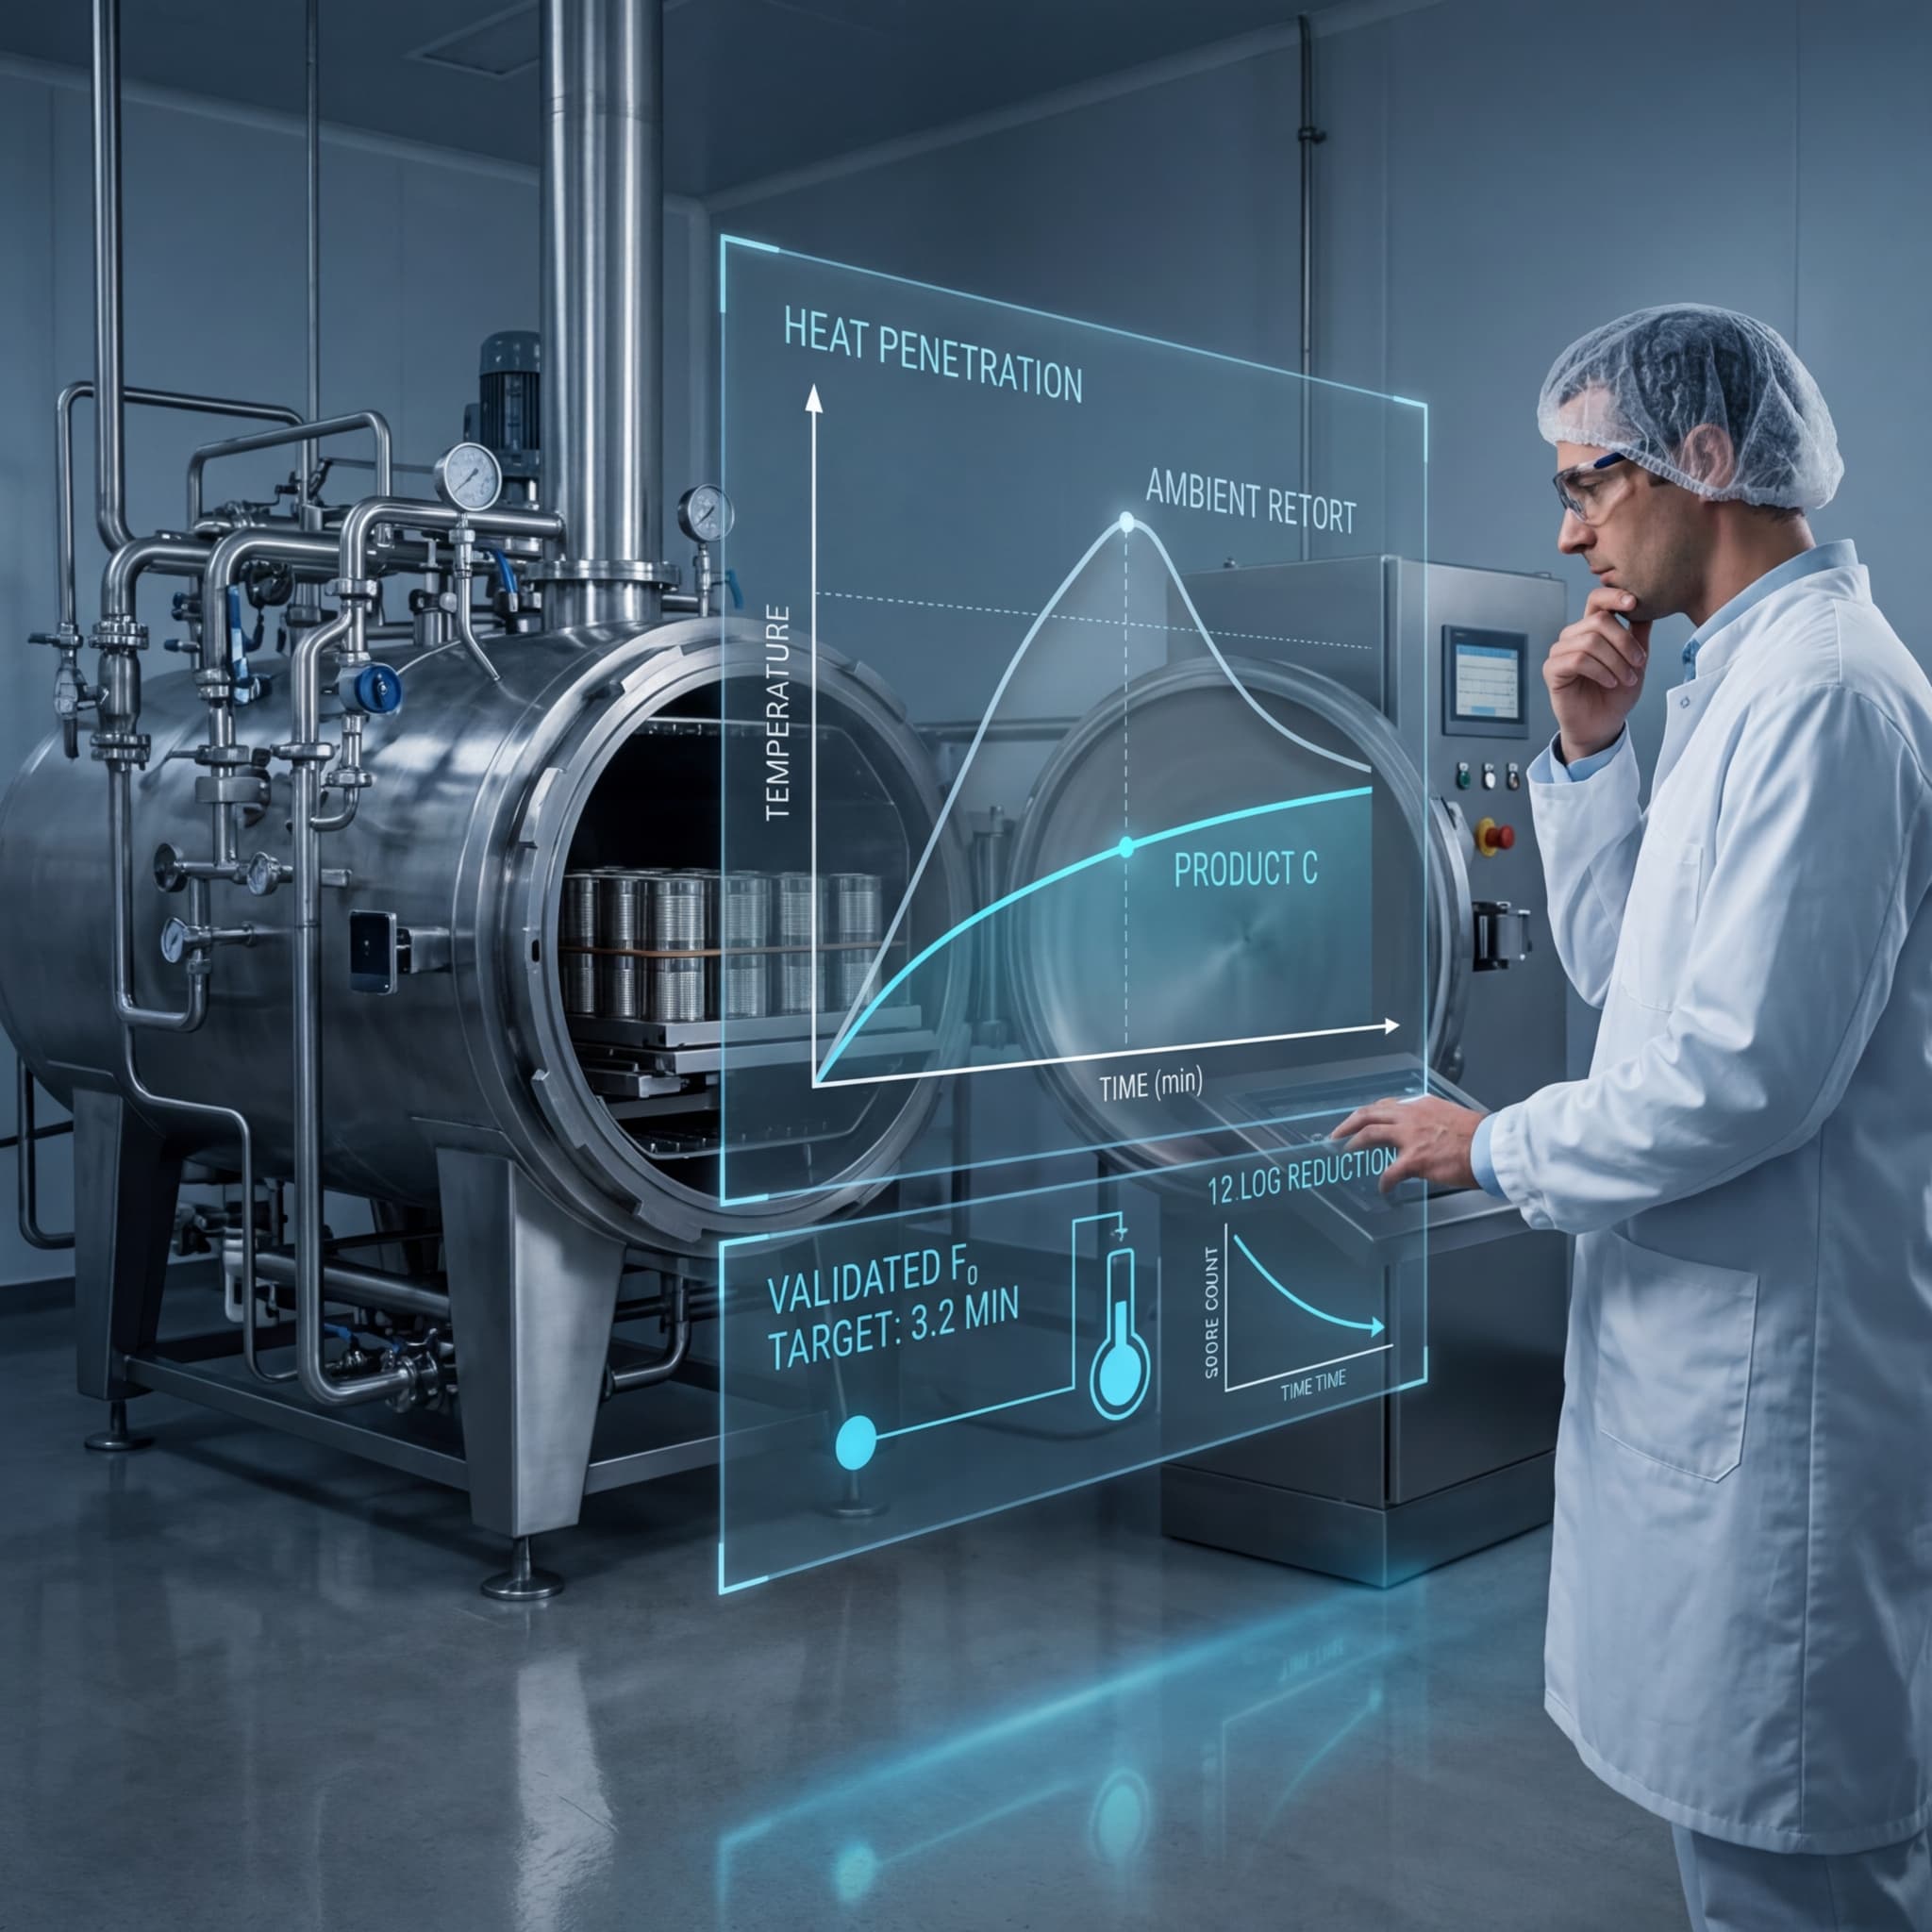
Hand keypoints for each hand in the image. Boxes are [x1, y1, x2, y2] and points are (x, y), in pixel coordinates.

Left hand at [1330, 1096, 1483, 1193]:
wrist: (1490, 1147)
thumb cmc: (1479, 1135)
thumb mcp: (1451, 1116)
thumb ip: (1432, 1121)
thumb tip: (1426, 1132)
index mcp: (1421, 1106)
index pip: (1387, 1106)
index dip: (1370, 1114)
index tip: (1361, 1120)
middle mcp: (1411, 1116)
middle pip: (1368, 1114)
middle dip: (1348, 1124)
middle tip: (1336, 1135)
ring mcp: (1410, 1137)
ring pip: (1369, 1134)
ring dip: (1353, 1144)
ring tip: (1345, 1154)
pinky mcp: (1414, 1159)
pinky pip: (1389, 1172)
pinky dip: (1384, 1182)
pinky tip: (1383, 1189)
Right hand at [1544, 586, 1649, 762]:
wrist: (1603, 724)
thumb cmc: (1616, 694)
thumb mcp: (1635, 660)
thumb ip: (1638, 634)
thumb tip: (1648, 606)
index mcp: (1591, 629)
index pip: (1597, 600)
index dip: (1614, 596)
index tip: (1634, 603)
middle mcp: (1573, 636)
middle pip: (1599, 620)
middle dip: (1625, 641)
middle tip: (1638, 662)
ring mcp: (1560, 652)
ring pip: (1590, 641)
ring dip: (1615, 661)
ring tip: (1626, 678)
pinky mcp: (1552, 670)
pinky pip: (1578, 660)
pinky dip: (1600, 671)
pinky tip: (1609, 682)